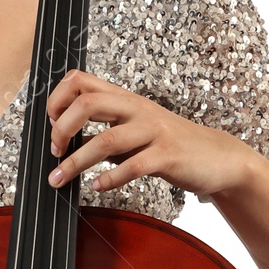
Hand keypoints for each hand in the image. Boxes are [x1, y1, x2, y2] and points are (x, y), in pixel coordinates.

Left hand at [46, 69, 251, 202]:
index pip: (81, 81)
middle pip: (88, 104)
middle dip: (62, 129)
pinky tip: (98, 187)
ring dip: (76, 163)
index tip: (50, 124)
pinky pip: (132, 166)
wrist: (218, 158)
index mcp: (126, 99)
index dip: (58, 100)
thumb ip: (107, 130)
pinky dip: (110, 178)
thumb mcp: (136, 130)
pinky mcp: (167, 155)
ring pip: (106, 140)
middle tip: (54, 153)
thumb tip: (69, 140)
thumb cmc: (172, 145)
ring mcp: (154, 130)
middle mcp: (137, 109)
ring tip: (59, 179)